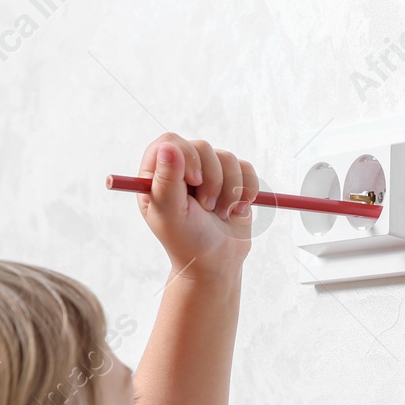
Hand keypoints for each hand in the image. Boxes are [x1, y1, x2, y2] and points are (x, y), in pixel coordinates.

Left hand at [136, 132, 257, 278]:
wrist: (217, 262)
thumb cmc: (187, 241)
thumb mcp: (171, 214)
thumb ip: (167, 180)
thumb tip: (168, 148)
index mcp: (158, 175)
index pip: (170, 142)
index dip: (186, 156)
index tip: (194, 182)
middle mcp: (182, 169)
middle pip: (202, 147)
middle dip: (211, 180)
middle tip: (206, 207)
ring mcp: (209, 172)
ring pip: (227, 158)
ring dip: (229, 190)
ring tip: (220, 213)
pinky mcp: (233, 179)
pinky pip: (246, 168)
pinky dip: (246, 190)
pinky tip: (236, 210)